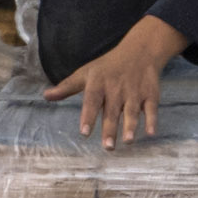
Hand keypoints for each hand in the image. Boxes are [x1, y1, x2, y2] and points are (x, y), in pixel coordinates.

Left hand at [60, 18, 192, 150]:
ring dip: (130, 125)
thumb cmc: (107, 66)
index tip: (84, 132)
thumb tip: (45, 96)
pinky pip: (151, 108)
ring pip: (132, 110)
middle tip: (107, 147)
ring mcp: (134, 91)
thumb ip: (67, 87)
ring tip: (127, 140)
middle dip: (110, 128)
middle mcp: (116, 88)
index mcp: (99, 83)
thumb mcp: (86, 73)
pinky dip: (152, 119)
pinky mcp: (150, 94)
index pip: (92, 100)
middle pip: (112, 110)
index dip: (88, 116)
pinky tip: (151, 132)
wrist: (139, 51)